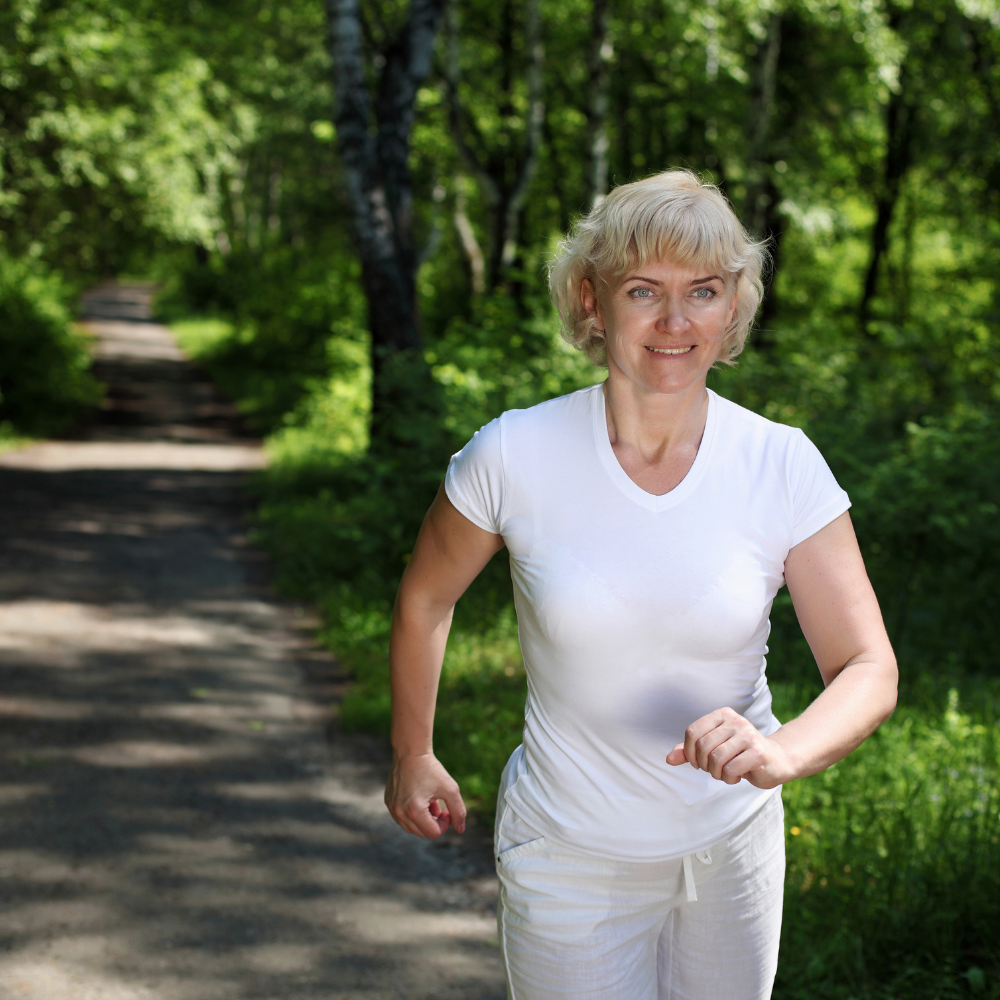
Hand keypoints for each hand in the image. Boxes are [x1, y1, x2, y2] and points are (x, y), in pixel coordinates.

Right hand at [385, 750, 466, 837]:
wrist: (410, 751)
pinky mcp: (389, 802)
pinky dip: (413, 813)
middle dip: (434, 822)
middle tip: (439, 804)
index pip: (434, 833)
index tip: (447, 809)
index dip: (445, 823)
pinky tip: (419, 797)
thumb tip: (460, 830)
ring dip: (423, 819)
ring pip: (412, 828)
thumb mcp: (450, 789)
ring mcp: (392, 808)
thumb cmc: (431, 769)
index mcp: (414, 812)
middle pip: (422, 833)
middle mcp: (400, 813)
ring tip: (429, 801)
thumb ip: (458, 811)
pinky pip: (402, 818)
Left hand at [666, 707, 793, 788]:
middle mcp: (735, 720)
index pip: (692, 732)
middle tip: (714, 770)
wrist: (776, 761)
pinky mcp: (758, 751)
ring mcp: (748, 735)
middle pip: (703, 746)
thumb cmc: (739, 754)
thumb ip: (689, 752)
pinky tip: (737, 777)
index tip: (697, 764)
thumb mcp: (713, 749)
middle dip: (704, 765)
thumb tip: (668, 759)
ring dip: (716, 773)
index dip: (688, 752)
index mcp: (722, 715)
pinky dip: (729, 779)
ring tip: (725, 774)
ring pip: (716, 759)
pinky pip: (731, 769)